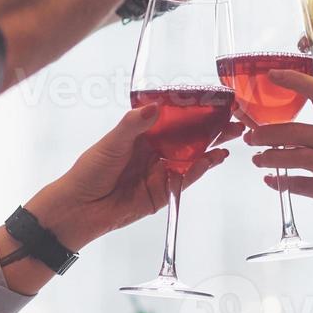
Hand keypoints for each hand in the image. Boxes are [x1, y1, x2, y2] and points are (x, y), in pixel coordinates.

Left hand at [28, 104, 238, 250]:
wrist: (79, 210)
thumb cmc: (89, 171)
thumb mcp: (111, 143)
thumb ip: (134, 126)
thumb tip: (155, 107)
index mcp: (141, 135)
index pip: (172, 119)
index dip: (193, 111)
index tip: (213, 102)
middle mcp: (154, 152)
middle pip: (188, 138)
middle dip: (210, 129)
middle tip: (234, 119)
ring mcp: (160, 172)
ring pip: (192, 157)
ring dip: (212, 147)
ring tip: (232, 136)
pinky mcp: (164, 193)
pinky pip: (186, 178)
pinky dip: (202, 168)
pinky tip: (215, 158)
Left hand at [241, 69, 312, 221]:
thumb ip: (305, 130)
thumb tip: (257, 125)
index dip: (296, 81)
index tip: (271, 75)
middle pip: (299, 132)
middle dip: (268, 134)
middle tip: (250, 137)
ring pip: (300, 158)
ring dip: (271, 158)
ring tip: (257, 159)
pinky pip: (303, 186)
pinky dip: (282, 182)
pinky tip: (271, 180)